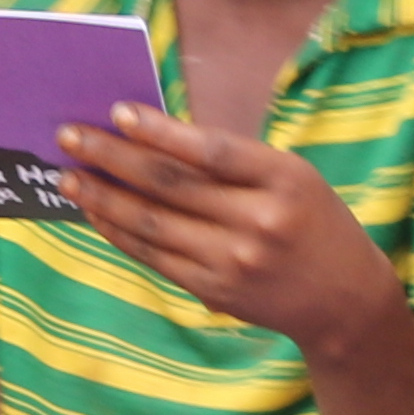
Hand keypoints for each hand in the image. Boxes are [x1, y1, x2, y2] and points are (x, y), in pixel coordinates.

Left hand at [50, 107, 397, 348]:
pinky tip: (97, 211)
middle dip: (112, 158)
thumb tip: (151, 137)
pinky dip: (119, 232)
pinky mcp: (215, 291)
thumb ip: (233, 161)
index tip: (118, 113)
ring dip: (103, 197)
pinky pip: (154, 257)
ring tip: (69, 176)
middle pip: (171, 185)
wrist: (344, 301)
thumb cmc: (312, 222)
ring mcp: (235, 262)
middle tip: (70, 136)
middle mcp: (260, 222)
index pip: (212, 151)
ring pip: (153, 223)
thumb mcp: (292, 177)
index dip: (162, 132)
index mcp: (285, 180)